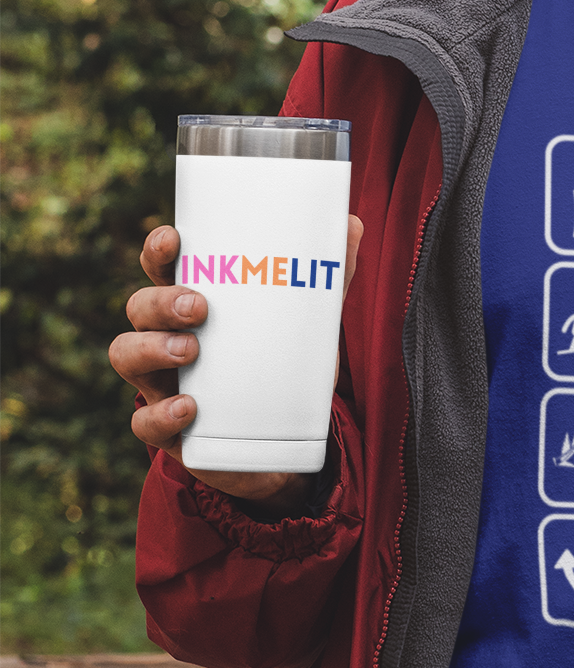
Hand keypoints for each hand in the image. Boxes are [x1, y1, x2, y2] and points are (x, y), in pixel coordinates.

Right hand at [109, 215, 363, 514]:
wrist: (286, 444)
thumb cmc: (282, 366)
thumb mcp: (308, 322)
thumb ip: (330, 277)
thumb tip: (354, 224)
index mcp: (193, 304)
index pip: (162, 269)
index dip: (158, 251)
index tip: (174, 239)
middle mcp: (167, 338)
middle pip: (139, 308)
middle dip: (161, 301)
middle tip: (199, 306)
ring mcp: (162, 383)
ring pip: (127, 355)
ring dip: (150, 348)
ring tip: (189, 349)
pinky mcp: (170, 430)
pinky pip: (144, 421)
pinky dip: (160, 413)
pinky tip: (188, 406)